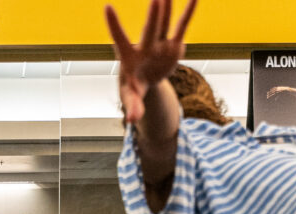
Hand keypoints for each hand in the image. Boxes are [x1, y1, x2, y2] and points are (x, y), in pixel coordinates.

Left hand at [105, 0, 196, 123]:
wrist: (146, 81)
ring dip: (166, 10)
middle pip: (149, 31)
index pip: (120, 39)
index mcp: (128, 56)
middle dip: (153, 17)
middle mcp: (144, 47)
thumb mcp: (131, 99)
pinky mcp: (173, 46)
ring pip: (164, 25)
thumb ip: (132, 108)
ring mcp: (159, 45)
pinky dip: (187, 14)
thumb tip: (132, 120)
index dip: (114, 25)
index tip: (107, 7)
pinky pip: (181, 27)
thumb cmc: (133, 88)